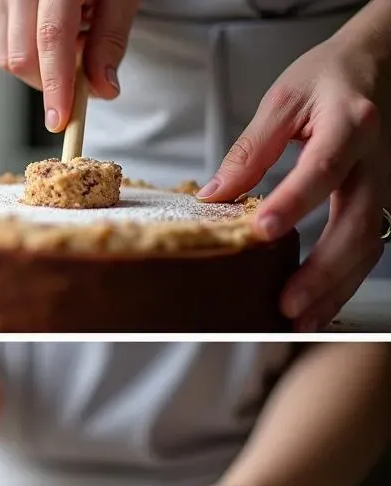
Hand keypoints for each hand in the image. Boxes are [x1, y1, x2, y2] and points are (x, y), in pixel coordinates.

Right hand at [0, 0, 137, 129]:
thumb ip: (111, 39)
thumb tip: (103, 89)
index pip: (51, 37)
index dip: (56, 84)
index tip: (60, 118)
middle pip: (21, 55)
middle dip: (48, 82)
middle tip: (79, 76)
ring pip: (7, 56)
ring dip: (38, 69)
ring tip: (68, 44)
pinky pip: (1, 45)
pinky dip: (26, 54)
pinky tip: (47, 37)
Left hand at [198, 29, 390, 330]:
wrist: (379, 62)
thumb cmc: (330, 78)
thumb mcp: (284, 99)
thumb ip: (249, 150)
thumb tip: (215, 196)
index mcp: (350, 124)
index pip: (324, 167)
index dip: (294, 201)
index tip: (261, 231)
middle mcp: (373, 159)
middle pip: (356, 221)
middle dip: (322, 270)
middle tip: (287, 303)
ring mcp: (383, 183)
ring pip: (368, 244)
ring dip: (334, 288)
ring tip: (299, 320)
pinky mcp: (379, 200)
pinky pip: (368, 247)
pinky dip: (343, 282)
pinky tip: (317, 307)